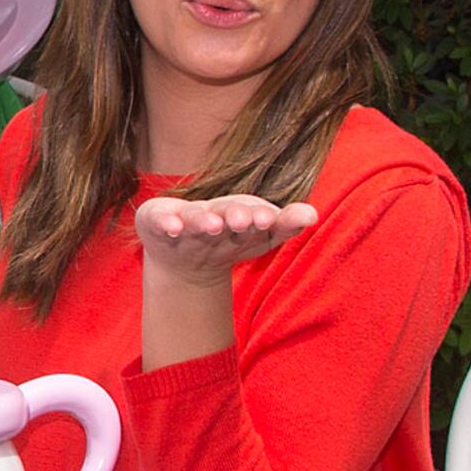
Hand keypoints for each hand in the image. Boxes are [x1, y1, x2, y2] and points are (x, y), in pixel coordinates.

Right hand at [134, 195, 319, 288]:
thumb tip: (314, 213)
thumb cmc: (226, 242)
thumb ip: (286, 225)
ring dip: (203, 219)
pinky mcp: (156, 219)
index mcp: (241, 213)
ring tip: (213, 225)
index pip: (257, 213)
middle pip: (227, 210)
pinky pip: (160, 219)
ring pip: (195, 216)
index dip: (263, 216)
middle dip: (236, 214)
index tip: (270, 219)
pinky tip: (172, 228)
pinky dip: (165, 221)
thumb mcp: (259, 238)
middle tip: (244, 220)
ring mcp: (185, 216)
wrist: (183, 260)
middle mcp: (214, 212)